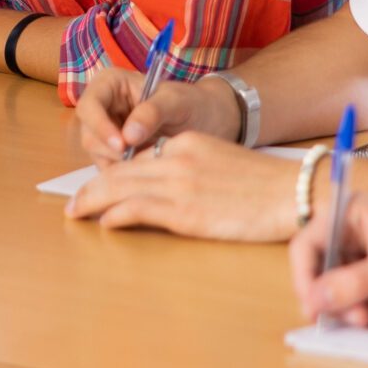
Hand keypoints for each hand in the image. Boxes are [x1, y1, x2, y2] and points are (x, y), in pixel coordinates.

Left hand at [63, 132, 301, 240]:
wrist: (295, 192)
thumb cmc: (265, 186)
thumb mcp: (221, 163)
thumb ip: (192, 169)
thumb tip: (167, 189)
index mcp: (186, 144)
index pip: (138, 158)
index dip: (112, 173)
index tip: (97, 187)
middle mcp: (178, 158)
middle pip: (121, 171)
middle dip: (92, 188)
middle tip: (72, 204)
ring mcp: (180, 184)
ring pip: (121, 188)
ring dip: (93, 201)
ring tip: (76, 213)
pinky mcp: (186, 211)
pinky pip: (139, 209)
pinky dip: (117, 215)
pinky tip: (105, 223)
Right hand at [71, 66, 239, 163]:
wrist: (211, 121)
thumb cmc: (193, 103)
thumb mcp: (176, 101)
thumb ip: (152, 113)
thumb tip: (128, 136)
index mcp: (111, 85)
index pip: (89, 105)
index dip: (99, 126)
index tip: (122, 144)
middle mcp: (104, 109)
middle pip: (89, 134)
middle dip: (110, 151)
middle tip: (139, 161)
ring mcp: (109, 134)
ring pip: (98, 156)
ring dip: (119, 165)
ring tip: (151, 163)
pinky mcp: (118, 156)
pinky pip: (111, 170)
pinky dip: (126, 176)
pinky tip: (148, 173)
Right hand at [290, 196, 367, 327]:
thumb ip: (353, 283)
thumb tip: (313, 299)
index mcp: (350, 215)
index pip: (307, 245)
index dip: (304, 277)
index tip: (311, 308)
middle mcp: (353, 235)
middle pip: (322, 273)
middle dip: (340, 300)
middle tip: (360, 319)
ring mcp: (367, 258)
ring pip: (342, 292)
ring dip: (363, 309)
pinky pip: (362, 302)